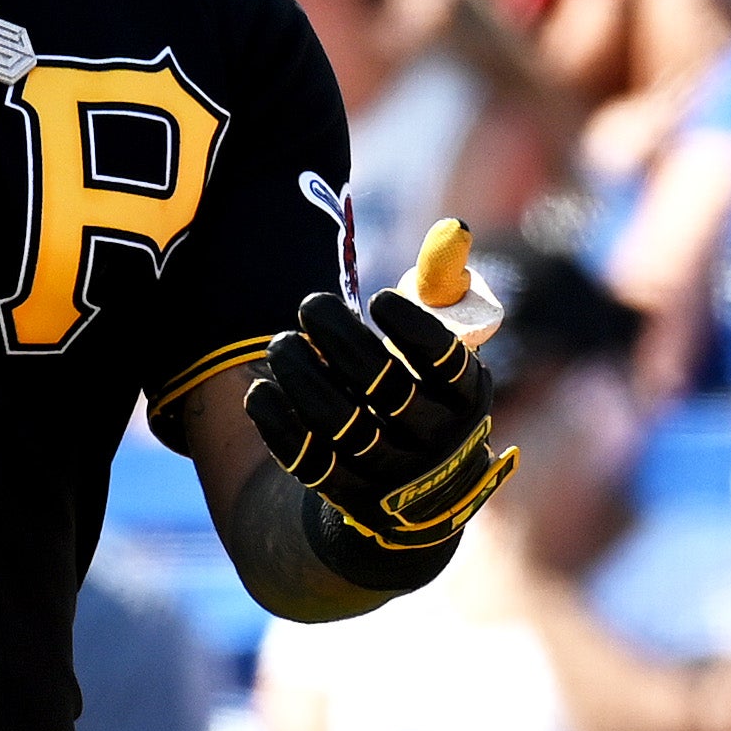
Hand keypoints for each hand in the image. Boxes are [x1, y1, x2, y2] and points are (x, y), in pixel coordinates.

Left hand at [247, 290, 514, 589]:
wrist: (421, 496)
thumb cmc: (426, 399)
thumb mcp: (445, 357)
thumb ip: (443, 297)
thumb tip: (452, 229)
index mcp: (469, 399)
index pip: (445, 361)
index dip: (411, 327)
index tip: (377, 299)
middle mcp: (439, 442)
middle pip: (387, 389)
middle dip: (341, 338)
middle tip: (310, 304)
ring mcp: (397, 477)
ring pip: (342, 424)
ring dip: (302, 376)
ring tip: (281, 343)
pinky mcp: (355, 500)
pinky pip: (310, 462)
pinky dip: (279, 424)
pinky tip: (261, 391)